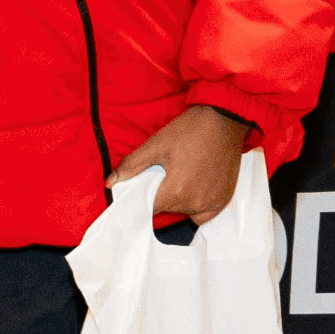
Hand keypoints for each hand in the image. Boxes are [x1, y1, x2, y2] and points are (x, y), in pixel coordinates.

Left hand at [113, 103, 250, 224]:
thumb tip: (109, 183)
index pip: (149, 208)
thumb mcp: (156, 144)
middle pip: (167, 210)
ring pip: (185, 212)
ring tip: (181, 175)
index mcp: (177, 191)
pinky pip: (203, 214)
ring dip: (178, 200)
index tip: (141, 189)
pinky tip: (194, 186)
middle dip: (161, 196)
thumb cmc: (191, 129)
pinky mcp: (224, 200)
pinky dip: (196, 205)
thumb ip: (132, 166)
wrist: (225, 119)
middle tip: (164, 174)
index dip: (141, 199)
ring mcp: (213, 204)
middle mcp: (196, 203)